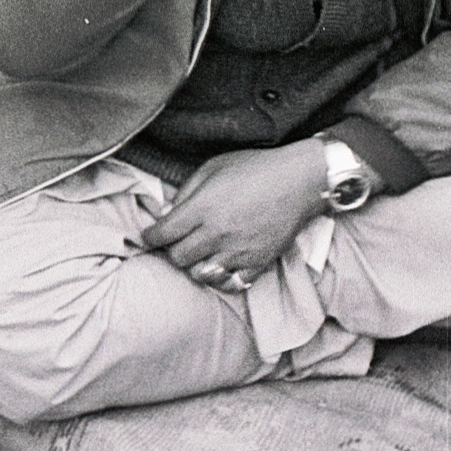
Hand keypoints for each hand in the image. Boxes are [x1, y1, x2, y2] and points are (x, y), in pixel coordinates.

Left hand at [142, 141, 327, 285]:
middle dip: (172, 250)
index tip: (150, 235)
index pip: (163, 233)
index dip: (150, 236)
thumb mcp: (214, 167)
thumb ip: (187, 191)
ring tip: (200, 253)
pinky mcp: (257, 263)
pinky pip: (230, 284)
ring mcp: (238, 251)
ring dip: (195, 265)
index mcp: (203, 207)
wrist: (300, 181)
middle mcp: (217, 233)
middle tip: (178, 241)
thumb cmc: (256, 168)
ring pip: (200, 275)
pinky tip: (221, 265)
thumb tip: (168, 213)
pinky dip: (221, 278)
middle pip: (178, 258)